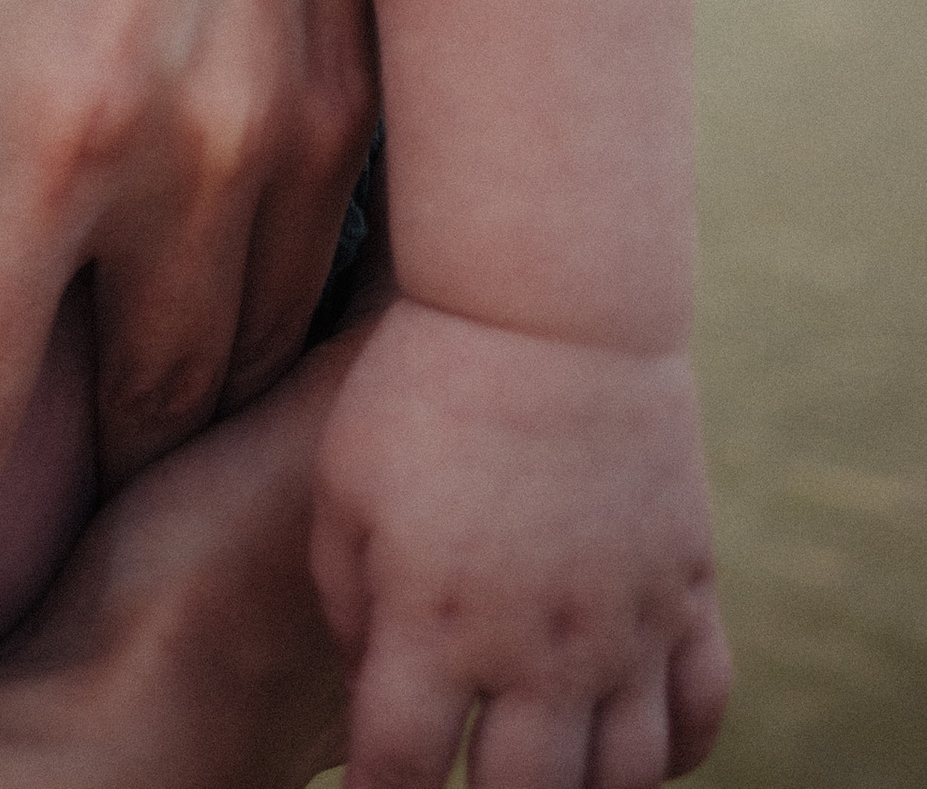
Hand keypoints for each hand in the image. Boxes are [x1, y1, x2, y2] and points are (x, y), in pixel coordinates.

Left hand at [314, 299, 730, 788]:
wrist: (548, 305)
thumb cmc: (422, 385)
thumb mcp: (344, 485)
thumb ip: (345, 603)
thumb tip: (372, 690)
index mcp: (434, 621)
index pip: (400, 770)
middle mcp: (536, 645)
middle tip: (468, 781)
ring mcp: (624, 625)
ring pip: (623, 780)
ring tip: (546, 771)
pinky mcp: (686, 589)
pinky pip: (702, 714)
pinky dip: (675, 753)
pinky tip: (631, 744)